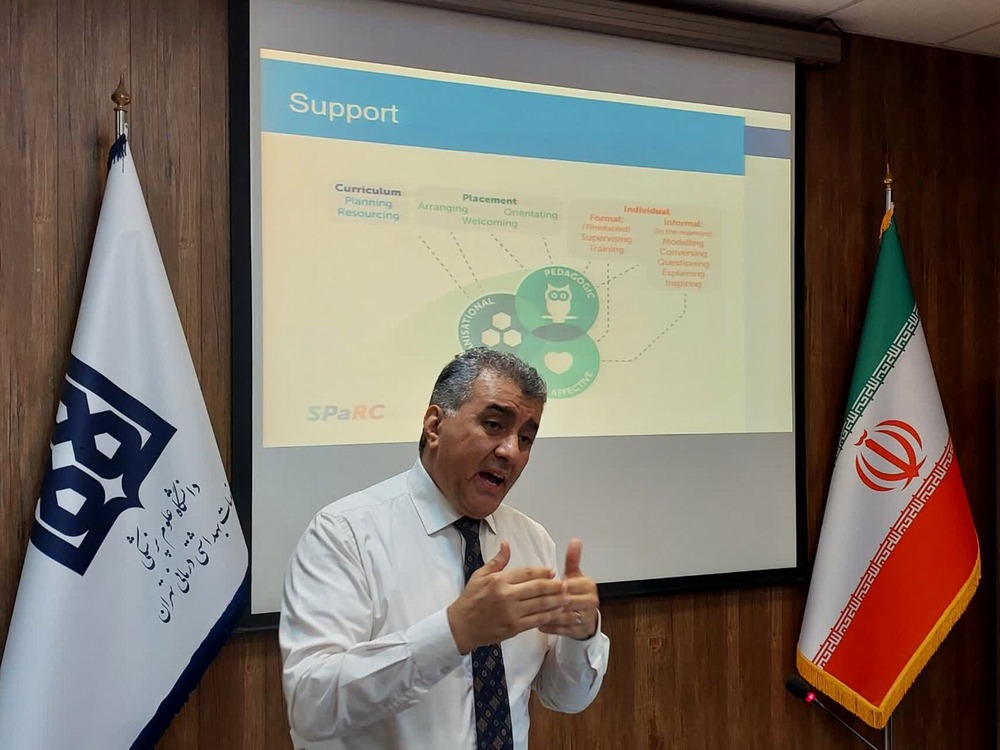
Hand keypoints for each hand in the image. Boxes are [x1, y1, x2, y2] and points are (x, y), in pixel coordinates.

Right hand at [447, 541, 568, 653]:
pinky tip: (556, 612)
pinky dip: (548, 615)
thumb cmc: (470, 599)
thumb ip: (497, 561)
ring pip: (540, 605)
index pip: (527, 573)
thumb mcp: (480, 575)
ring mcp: (512, 612)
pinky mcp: (514, 627)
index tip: (552, 572)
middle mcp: (507, 595)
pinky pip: (536, 620)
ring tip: (566, 597)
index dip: (542, 572)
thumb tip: (506, 544)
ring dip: (556, 600)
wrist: (462, 626)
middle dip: (554, 586)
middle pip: (537, 588)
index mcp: (499, 580)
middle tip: (565, 584)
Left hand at [538, 539, 599, 639]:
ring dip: (547, 615)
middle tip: (531, 600)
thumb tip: (575, 541)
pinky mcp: (580, 631)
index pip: (568, 584)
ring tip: (532, 612)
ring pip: (563, 616)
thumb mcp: (574, 574)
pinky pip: (563, 629)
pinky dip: (550, 627)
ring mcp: (586, 617)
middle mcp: (591, 601)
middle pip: (566, 601)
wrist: (586, 616)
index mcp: (588, 585)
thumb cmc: (576, 592)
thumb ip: (573, 559)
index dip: (553, 586)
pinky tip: (538, 624)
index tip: (539, 586)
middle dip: (549, 601)